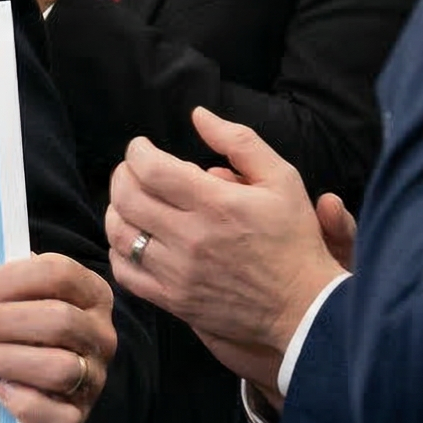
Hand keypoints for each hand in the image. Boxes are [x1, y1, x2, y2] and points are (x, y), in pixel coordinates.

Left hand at [0, 252, 115, 422]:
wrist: (49, 378)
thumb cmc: (29, 323)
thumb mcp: (28, 294)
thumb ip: (12, 282)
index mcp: (91, 294)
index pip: (61, 274)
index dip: (15, 280)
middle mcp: (101, 334)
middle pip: (60, 321)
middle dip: (6, 321)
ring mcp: (94, 376)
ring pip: (60, 368)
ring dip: (9, 360)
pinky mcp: (79, 413)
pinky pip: (58, 416)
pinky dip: (26, 404)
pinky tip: (1, 390)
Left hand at [107, 106, 347, 397]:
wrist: (305, 307)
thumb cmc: (294, 239)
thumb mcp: (282, 179)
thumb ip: (238, 141)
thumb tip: (198, 114)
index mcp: (217, 205)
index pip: (151, 169)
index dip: (137, 151)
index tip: (142, 147)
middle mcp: (191, 238)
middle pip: (126, 197)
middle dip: (123, 174)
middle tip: (133, 169)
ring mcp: (178, 272)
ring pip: (119, 233)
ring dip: (117, 209)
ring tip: (132, 200)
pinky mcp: (173, 299)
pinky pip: (124, 271)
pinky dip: (119, 249)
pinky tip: (134, 237)